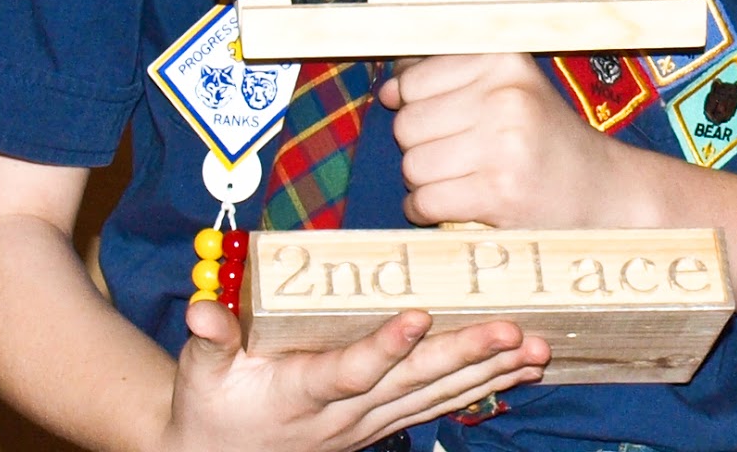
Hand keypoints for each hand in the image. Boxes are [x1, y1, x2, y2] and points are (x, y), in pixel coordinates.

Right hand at [160, 296, 548, 451]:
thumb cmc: (211, 402)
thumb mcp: (203, 372)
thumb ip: (212, 339)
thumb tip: (203, 313)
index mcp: (301, 392)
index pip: (348, 370)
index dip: (384, 348)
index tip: (417, 317)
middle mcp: (345, 413)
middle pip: (412, 383)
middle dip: (465, 356)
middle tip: (512, 330)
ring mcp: (367, 422)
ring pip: (436, 396)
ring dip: (487, 372)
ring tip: (534, 348)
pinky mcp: (380, 423)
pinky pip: (437, 404)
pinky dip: (480, 386)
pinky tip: (515, 370)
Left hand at [380, 53, 621, 228]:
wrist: (607, 191)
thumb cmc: (547, 139)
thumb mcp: (509, 88)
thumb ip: (448, 78)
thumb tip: (389, 88)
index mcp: (503, 60)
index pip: (412, 79)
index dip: (413, 105)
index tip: (439, 119)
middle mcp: (505, 95)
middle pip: (407, 123)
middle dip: (418, 146)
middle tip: (454, 155)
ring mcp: (504, 144)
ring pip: (413, 165)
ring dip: (424, 182)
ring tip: (458, 179)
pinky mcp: (500, 192)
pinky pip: (426, 201)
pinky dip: (426, 210)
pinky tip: (451, 205)